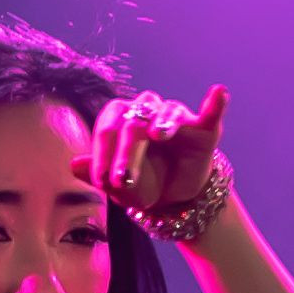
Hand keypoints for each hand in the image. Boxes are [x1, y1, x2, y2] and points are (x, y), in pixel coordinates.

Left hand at [79, 84, 228, 220]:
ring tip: (159, 135)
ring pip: (167, 112)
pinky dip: (215, 103)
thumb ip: (98, 174)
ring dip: (164, 122)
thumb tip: (74, 165)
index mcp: (121, 120)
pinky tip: (219, 92)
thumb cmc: (143, 184)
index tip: (103, 181)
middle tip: (124, 179)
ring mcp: (177, 118)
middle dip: (128, 152)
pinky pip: (211, 114)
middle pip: (134, 122)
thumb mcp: (119, 187)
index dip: (103, 153)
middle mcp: (148, 111)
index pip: (108, 128)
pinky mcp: (204, 130)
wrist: (175, 199)